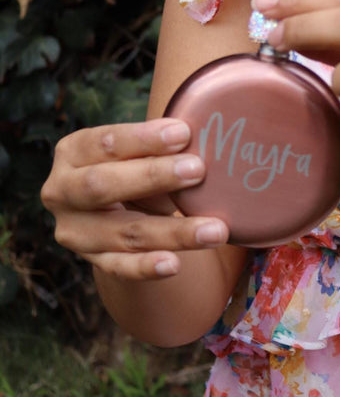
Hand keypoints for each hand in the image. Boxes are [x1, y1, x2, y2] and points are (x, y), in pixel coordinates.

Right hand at [41, 119, 229, 279]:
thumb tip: (199, 143)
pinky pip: (120, 267)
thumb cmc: (134, 163)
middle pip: (103, 185)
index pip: (105, 142)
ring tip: (214, 229)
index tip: (184, 133)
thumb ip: (158, 148)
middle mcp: (62, 191)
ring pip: (123, 232)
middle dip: (152, 176)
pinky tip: (174, 264)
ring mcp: (74, 231)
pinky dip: (147, 267)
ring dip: (172, 231)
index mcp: (72, 151)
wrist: (117, 205)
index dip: (144, 138)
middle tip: (198, 169)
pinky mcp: (92, 261)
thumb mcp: (138, 151)